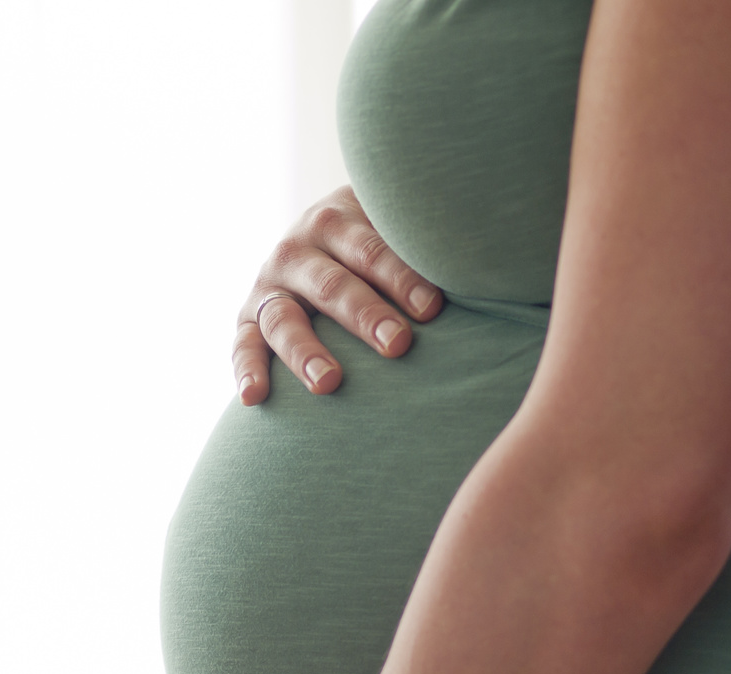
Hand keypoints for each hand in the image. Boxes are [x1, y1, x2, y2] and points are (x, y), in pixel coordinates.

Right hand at [234, 185, 442, 403]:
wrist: (318, 232)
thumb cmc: (377, 239)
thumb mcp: (393, 223)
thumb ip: (424, 241)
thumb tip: (489, 263)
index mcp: (337, 219)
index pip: (372, 250)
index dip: (402, 277)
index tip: (433, 308)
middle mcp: (296, 249)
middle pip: (331, 285)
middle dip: (364, 315)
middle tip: (398, 344)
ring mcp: (267, 285)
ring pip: (283, 320)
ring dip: (305, 352)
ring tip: (329, 383)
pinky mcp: (248, 318)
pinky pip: (241, 345)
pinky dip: (245, 370)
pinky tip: (254, 398)